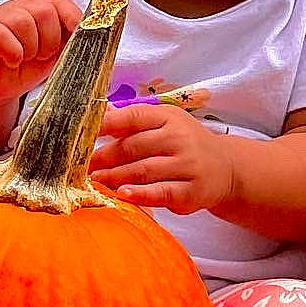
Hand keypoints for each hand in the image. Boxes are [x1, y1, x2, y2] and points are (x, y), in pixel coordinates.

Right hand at [0, 0, 82, 105]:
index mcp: (39, 11)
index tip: (78, 36)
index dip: (73, 18)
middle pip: (44, 11)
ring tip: (25, 59)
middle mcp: (19, 9)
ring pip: (23, 21)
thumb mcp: (54, 56)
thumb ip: (70, 43)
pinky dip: (12, 52)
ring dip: (30, 48)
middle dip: (49, 41)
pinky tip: (11, 61)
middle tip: (41, 56)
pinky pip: (1, 35)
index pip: (61, 3)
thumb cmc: (24, 69)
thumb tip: (92, 37)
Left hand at [89, 105, 235, 213]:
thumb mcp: (165, 123)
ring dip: (114, 176)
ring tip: (94, 181)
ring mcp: (187, 165)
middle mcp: (179, 138)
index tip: (79, 134)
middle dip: (104, 157)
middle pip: (133, 146)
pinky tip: (123, 194)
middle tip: (81, 166)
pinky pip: (162, 192)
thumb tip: (97, 112)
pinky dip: (141, 194)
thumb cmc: (185, 144)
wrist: (226, 168)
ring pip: (143, 170)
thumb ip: (133, 120)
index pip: (132, 117)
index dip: (104, 125)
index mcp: (168, 117)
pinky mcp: (191, 191)